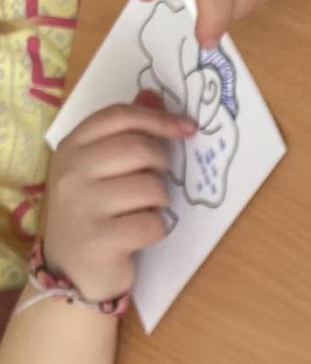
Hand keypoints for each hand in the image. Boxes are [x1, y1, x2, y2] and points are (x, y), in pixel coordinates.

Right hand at [42, 98, 194, 303]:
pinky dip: (156, 229)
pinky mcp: (101, 238)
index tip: (187, 128)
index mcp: (72, 147)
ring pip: (151, 187)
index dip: (158, 118)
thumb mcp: (98, 167)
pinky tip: (138, 233)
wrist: (70, 268)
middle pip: (139, 148)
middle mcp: (72, 171)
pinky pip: (153, 223)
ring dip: (158, 201)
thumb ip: (123, 132)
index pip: (118, 116)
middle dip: (161, 164)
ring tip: (140, 210)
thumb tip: (152, 94)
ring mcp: (84, 205)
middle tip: (155, 180)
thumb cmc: (92, 212)